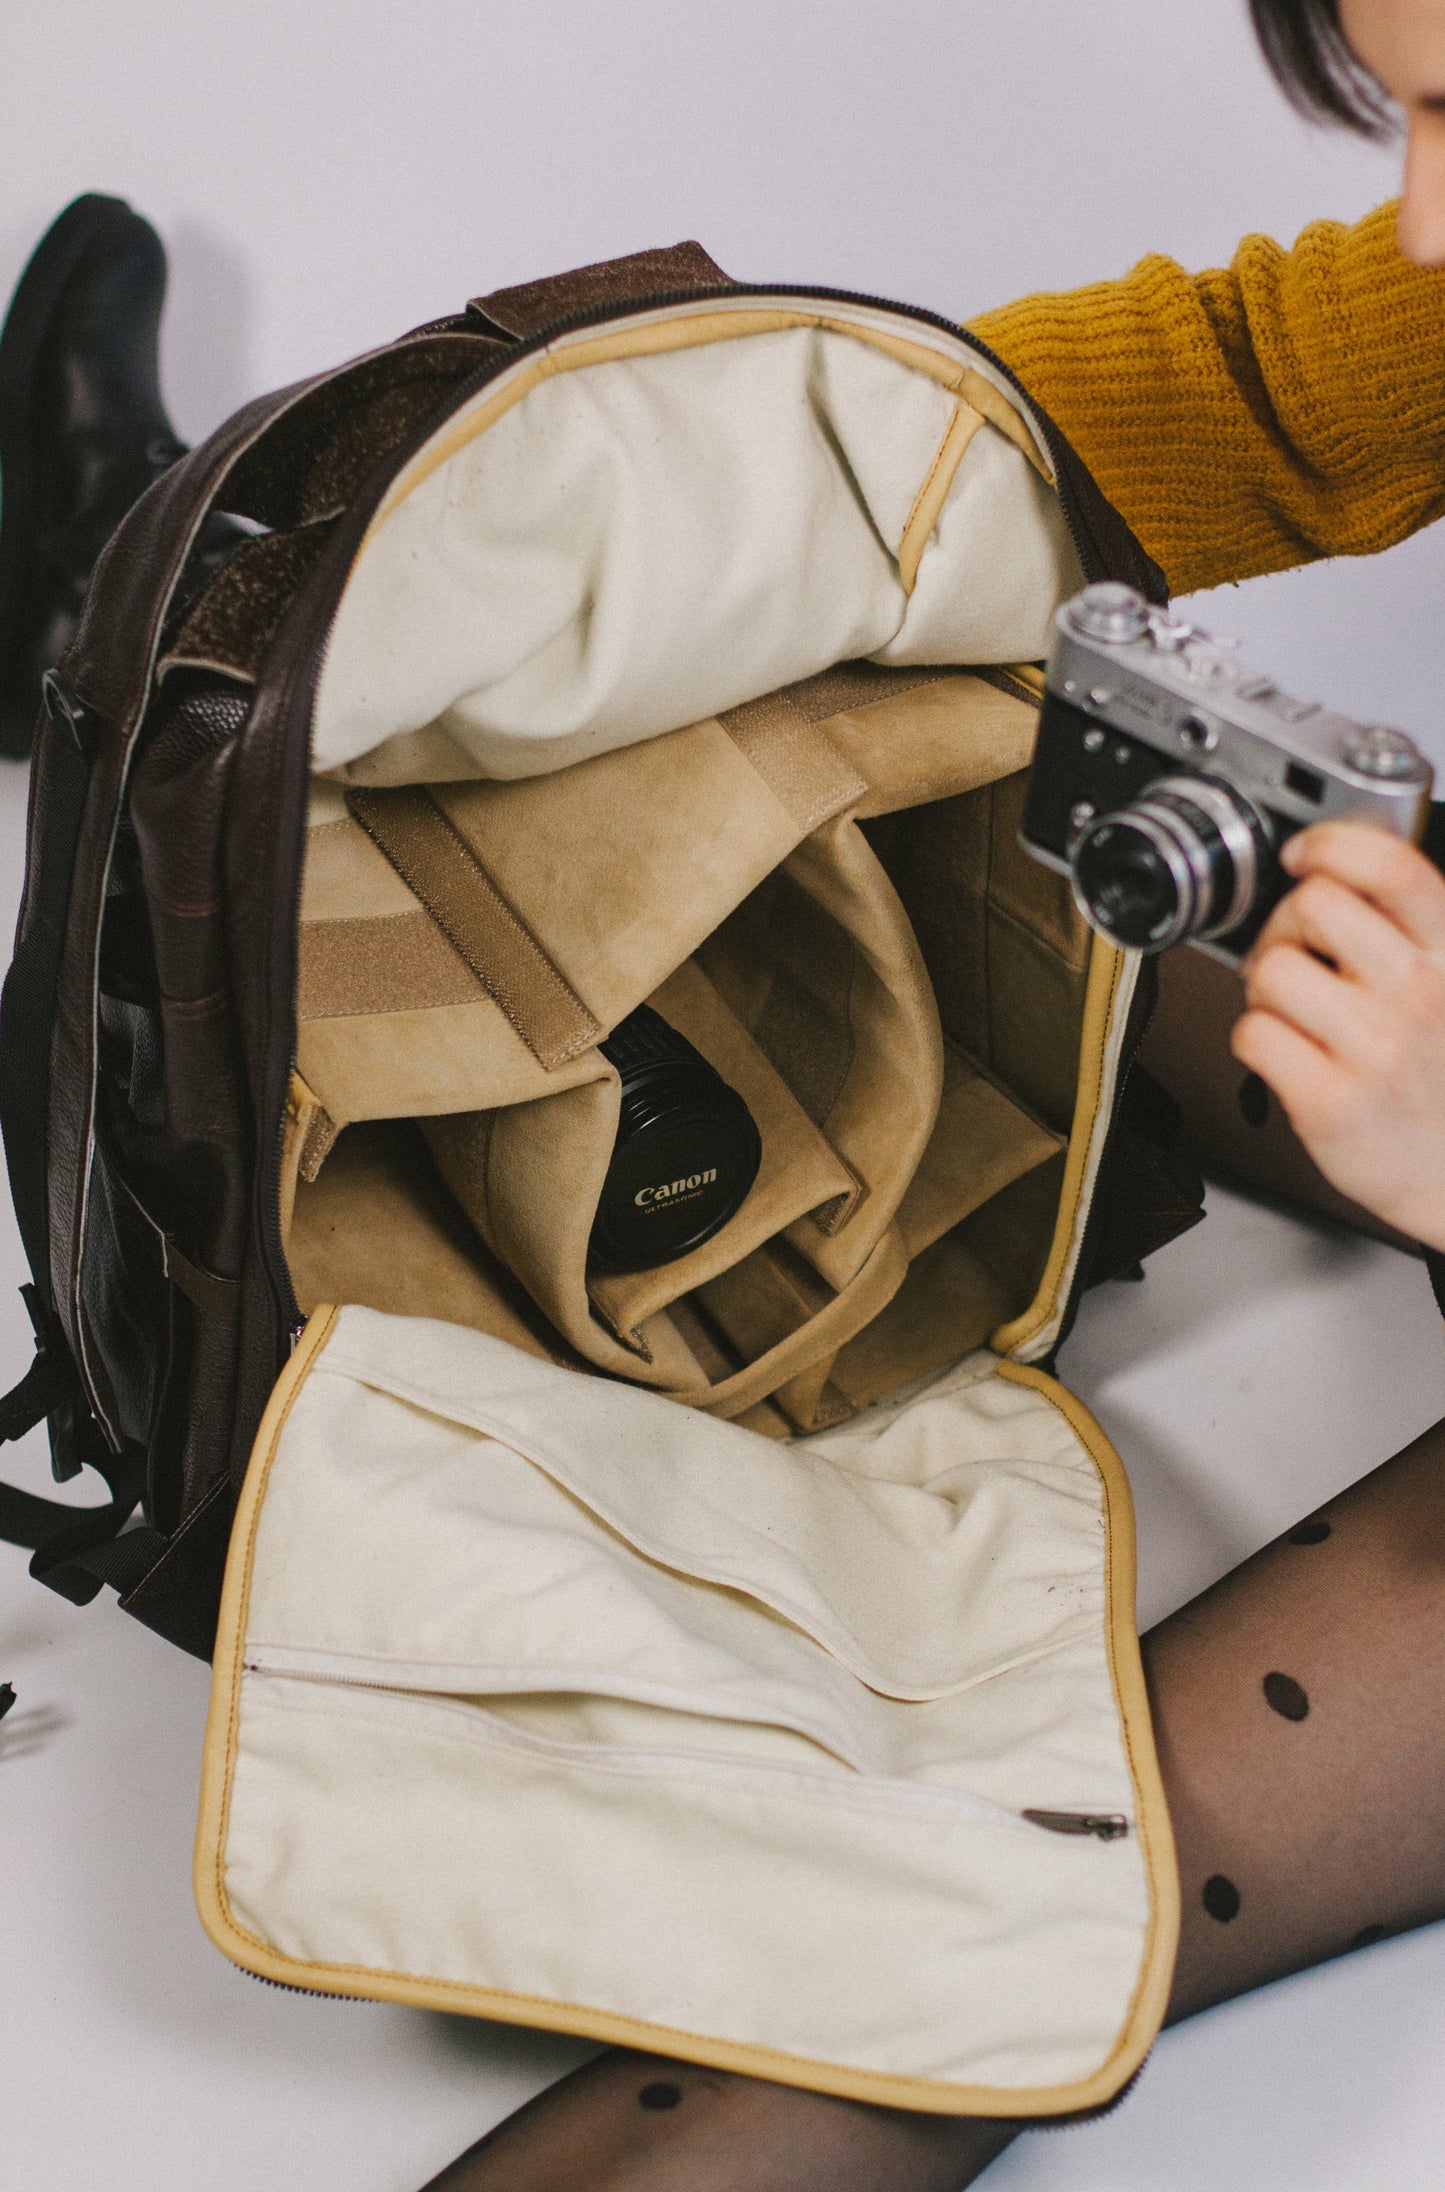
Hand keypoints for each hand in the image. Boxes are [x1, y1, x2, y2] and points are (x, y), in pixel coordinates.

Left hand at [1232, 820, 1444, 1249]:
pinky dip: (1256, 1041)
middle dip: (1286, 925)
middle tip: (1295, 956)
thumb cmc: (1434, 1074)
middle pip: (1312, 905)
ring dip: (1265, 988)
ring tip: (1292, 1012)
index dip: (1330, 844)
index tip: (1301, 855)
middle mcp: (1416, 993)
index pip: (1390, 866)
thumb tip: (1325, 870)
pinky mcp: (1330, 1101)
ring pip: (1272, 969)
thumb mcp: (1444, 983)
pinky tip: (1288, 1054)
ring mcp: (1375, 1049)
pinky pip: (1252, 1034)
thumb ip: (1403, 928)